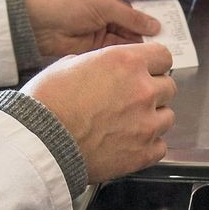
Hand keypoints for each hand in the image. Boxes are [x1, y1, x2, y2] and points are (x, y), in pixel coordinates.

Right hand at [23, 43, 175, 181]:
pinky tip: (129, 144)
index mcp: (126, 63)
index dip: (154, 65)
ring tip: (129, 124)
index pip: (163, 57)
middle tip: (132, 100)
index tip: (149, 71)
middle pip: (168, 87)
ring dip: (152, 119)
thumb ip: (99, 63)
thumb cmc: (47, 104)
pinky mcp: (144, 152)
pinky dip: (148, 145)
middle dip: (153, 92)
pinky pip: (161, 146)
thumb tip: (104, 68)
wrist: (40, 142)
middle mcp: (142, 90)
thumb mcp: (69, 65)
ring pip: (167, 117)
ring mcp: (146, 123)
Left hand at [25, 0, 160, 56]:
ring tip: (157, 42)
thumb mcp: (105, 5)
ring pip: (125, 28)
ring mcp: (101, 21)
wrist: (41, 26)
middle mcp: (103, 1)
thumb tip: (155, 26)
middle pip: (129, 10)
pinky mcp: (97, 41)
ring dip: (138, 35)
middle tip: (164, 28)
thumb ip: (132, 17)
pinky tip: (142, 50)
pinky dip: (128, 46)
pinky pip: (118, 42)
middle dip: (144, 19)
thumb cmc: (69, 3)